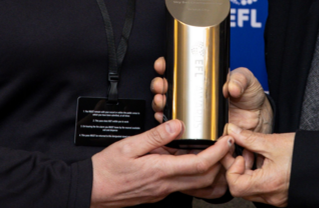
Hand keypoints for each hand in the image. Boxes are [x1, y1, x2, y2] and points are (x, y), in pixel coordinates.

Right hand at [90, 119, 234, 207]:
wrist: (91, 189)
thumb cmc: (106, 169)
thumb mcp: (128, 145)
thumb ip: (155, 135)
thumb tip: (177, 125)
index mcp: (160, 170)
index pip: (199, 164)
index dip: (218, 152)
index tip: (227, 140)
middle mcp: (165, 185)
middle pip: (205, 178)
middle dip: (221, 163)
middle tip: (226, 146)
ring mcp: (163, 191)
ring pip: (196, 184)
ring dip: (209, 170)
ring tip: (212, 151)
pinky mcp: (158, 193)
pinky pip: (182, 184)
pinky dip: (192, 172)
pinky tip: (187, 158)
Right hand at [151, 58, 272, 133]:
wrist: (258, 118)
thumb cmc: (250, 95)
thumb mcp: (246, 81)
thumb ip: (239, 80)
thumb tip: (231, 87)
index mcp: (203, 79)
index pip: (179, 70)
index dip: (167, 66)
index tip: (163, 64)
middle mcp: (194, 96)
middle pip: (168, 89)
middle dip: (159, 86)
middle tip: (161, 85)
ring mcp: (194, 113)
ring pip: (169, 108)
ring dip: (160, 104)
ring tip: (161, 102)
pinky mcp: (198, 130)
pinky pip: (179, 129)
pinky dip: (168, 125)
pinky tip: (164, 120)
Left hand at [222, 124, 293, 206]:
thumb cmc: (306, 154)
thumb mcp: (274, 142)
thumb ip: (249, 138)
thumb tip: (233, 131)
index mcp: (268, 184)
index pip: (235, 185)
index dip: (232, 168)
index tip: (238, 153)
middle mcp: (271, 196)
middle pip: (241, 188)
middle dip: (239, 167)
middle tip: (243, 150)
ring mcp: (277, 199)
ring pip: (251, 189)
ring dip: (248, 171)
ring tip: (257, 153)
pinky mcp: (282, 197)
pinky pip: (262, 189)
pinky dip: (259, 175)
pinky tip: (266, 161)